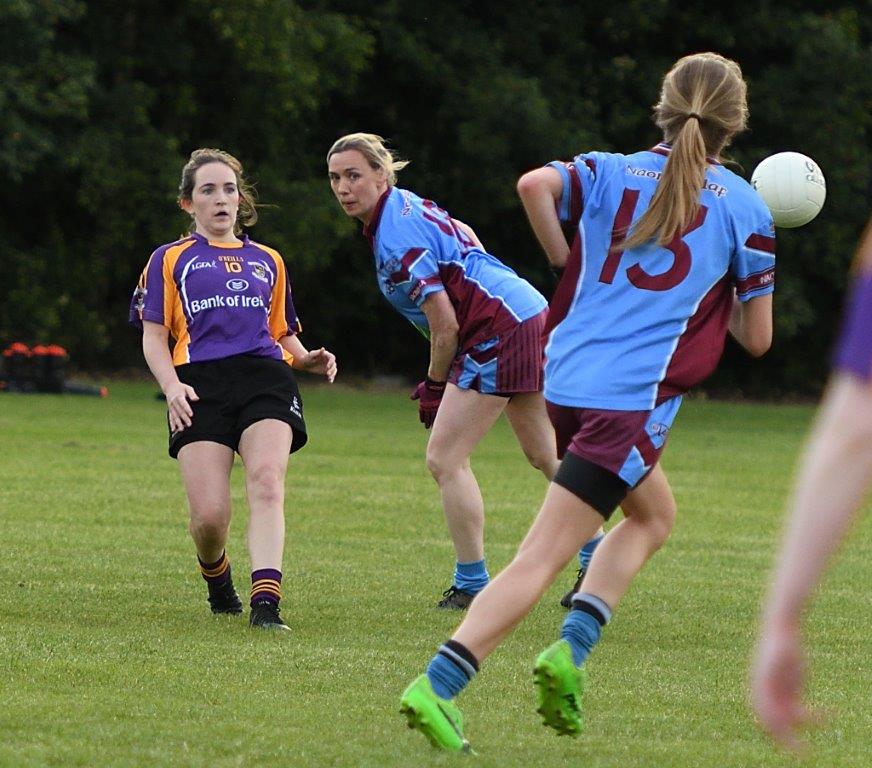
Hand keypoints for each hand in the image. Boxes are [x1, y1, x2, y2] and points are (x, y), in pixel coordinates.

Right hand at [164, 381, 198, 432]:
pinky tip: (174, 430)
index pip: (183, 404)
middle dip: (184, 418)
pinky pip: (170, 418)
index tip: (191, 414)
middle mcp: (174, 403)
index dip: (187, 409)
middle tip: (189, 425)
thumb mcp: (187, 388)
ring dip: (178, 423)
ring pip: (174, 416)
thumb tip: (196, 399)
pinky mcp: (170, 410)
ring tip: (182, 429)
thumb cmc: (182, 388)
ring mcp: (171, 407)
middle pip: (180, 412)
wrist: (170, 387)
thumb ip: (192, 393)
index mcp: (179, 397)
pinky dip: (172, 424)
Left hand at [298, 347, 336, 382]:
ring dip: (333, 374)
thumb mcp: (311, 355)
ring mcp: (329, 366)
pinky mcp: (327, 371)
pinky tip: (330, 381)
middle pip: (334, 365)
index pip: (332, 358)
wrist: (305, 363)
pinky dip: (331, 378)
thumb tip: (323, 348)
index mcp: (326, 355)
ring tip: (329, 378)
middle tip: (327, 374)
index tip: (327, 367)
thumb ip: (318, 352)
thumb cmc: (308, 357)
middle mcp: (329, 360)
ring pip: (334, 370)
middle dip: (332, 369)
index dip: (331, 362)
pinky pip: (331, 375)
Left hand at [410, 377, 445, 428]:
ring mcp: (434, 407)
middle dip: (427, 422)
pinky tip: (438, 422)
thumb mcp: (419, 389)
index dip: (422, 417)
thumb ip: (416, 394)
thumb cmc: (426, 386)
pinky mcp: (439, 406)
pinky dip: (438, 419)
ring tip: (432, 427)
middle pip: (427, 417)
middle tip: (427, 427)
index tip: (423, 421)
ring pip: (432, 418)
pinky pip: (438, 414)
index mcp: (422, 404)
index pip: (422, 413)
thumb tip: (411, 398)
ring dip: (432, 423)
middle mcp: (427, 407)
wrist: (435, 384)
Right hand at [751, 623, 821, 751]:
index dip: (774, 726)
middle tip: (800, 750)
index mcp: (757, 689)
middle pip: (772, 724)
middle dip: (785, 739)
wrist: (783, 633)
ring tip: (812, 740)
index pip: (763, 714)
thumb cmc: (779, 644)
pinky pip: (800, 715)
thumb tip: (768, 689)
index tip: (787, 732)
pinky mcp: (792, 696)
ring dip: (799, 732)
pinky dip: (813, 719)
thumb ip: (772, 674)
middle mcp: (766, 696)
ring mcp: (779, 697)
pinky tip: (827, 715)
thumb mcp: (776, 658)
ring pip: (788, 724)